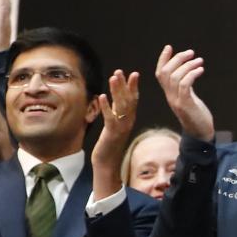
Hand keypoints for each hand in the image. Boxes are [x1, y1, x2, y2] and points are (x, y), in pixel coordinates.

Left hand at [92, 70, 139, 197]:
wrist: (108, 164)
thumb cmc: (110, 145)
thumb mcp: (114, 126)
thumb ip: (116, 113)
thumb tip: (115, 100)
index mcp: (129, 119)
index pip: (134, 100)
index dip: (133, 86)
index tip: (134, 74)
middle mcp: (128, 121)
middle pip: (129, 100)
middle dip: (125, 85)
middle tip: (121, 71)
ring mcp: (121, 127)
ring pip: (121, 106)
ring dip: (117, 91)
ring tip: (113, 77)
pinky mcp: (112, 133)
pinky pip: (110, 117)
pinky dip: (106, 106)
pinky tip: (102, 96)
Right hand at [154, 45, 214, 140]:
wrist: (201, 134)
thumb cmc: (197, 116)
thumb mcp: (189, 98)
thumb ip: (186, 87)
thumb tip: (189, 72)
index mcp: (169, 94)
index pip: (160, 74)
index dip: (163, 60)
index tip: (169, 47)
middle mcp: (170, 96)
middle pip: (166, 72)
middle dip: (177, 59)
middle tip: (191, 53)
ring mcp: (177, 101)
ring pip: (175, 77)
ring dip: (188, 66)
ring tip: (199, 61)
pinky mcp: (186, 105)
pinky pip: (185, 85)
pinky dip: (192, 74)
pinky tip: (201, 70)